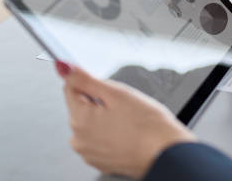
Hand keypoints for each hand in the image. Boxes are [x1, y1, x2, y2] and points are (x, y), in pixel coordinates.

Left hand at [57, 61, 195, 179]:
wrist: (165, 153)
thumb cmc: (147, 125)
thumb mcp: (116, 93)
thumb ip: (87, 80)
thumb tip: (65, 68)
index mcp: (78, 120)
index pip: (70, 88)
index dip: (89, 82)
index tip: (104, 86)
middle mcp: (79, 139)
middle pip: (82, 107)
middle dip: (100, 102)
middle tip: (124, 106)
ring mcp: (90, 153)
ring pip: (92, 124)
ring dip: (106, 119)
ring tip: (128, 121)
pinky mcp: (101, 162)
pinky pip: (101, 140)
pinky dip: (112, 134)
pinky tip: (128, 133)